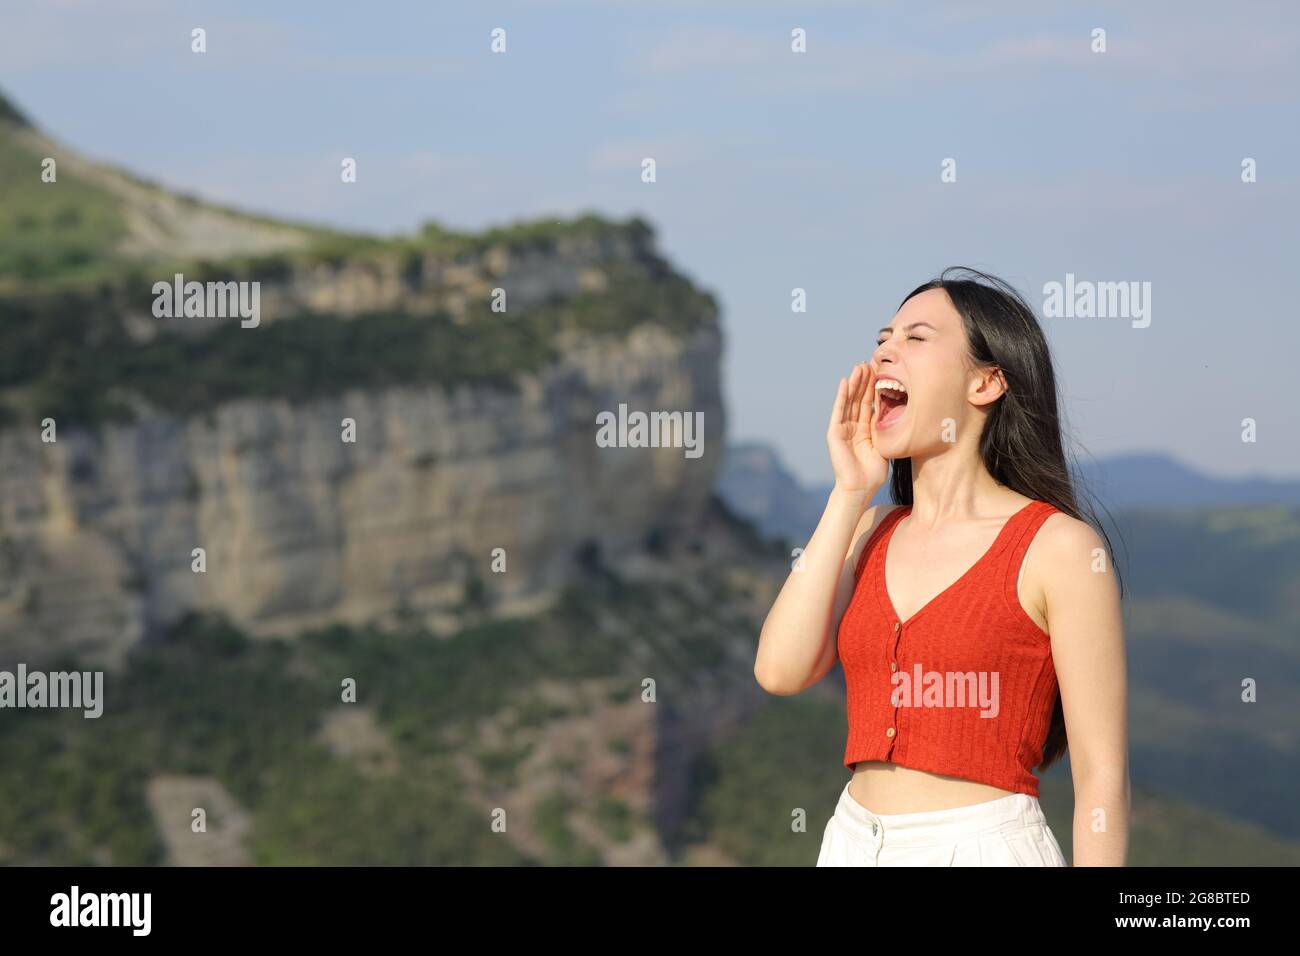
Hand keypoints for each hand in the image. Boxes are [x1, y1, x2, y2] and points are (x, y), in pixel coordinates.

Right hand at [826, 362, 887, 494]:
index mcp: (866, 429)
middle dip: (865, 381)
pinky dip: (841, 396)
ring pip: (849, 401)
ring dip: (854, 383)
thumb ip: (887, 427)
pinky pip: (839, 411)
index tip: (882, 371)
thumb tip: (901, 411)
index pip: (870, 403)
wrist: (859, 488)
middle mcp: (853, 426)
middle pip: (859, 398)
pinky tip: (845, 382)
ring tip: (859, 366)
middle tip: (870, 361)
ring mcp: (843, 428)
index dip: (875, 388)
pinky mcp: (834, 432)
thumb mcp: (885, 443)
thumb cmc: (873, 472)